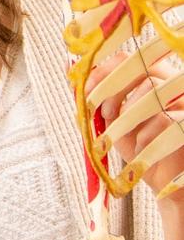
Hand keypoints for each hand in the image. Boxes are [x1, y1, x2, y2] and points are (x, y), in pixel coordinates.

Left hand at [89, 53, 183, 199]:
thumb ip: (93, 96)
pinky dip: (143, 135)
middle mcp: (172, 83)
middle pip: (139, 68)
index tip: (84, 91)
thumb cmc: (139, 146)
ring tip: (120, 133)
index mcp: (153, 78)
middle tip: (103, 113)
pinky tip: (142, 148)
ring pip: (150, 88)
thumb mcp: (112, 120)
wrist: (164, 180)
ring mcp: (183, 100)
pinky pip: (162, 118)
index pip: (127, 59)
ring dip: (126, 113)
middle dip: (112, 90)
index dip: (102, 72)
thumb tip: (68, 65)